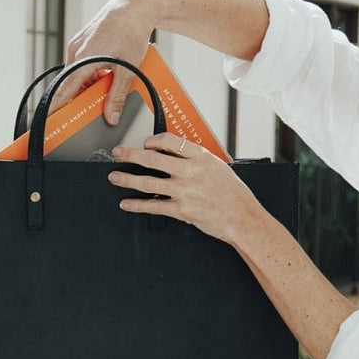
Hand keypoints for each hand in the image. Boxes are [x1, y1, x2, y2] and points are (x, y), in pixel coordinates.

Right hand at [53, 0, 155, 123]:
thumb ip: (118, 95)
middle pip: (71, 83)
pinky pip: (83, 62)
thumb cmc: (131, 34)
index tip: (47, 119)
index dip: (55, 106)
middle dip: (78, 98)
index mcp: (83, 60)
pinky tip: (108, 74)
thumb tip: (111, 117)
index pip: (64, 90)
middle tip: (85, 113)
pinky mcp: (84, 40)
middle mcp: (75, 51)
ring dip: (89, 84)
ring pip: (78, 73)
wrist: (135, 7)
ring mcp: (78, 44)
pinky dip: (92, 72)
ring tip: (105, 91)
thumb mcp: (128, 70)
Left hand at [106, 133, 262, 244]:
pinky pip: (153, 206)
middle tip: (118, 154)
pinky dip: (137, 205)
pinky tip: (127, 203)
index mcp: (200, 157)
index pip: (168, 140)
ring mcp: (185, 191)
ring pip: (148, 183)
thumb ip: (196, 159)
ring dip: (127, 179)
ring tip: (115, 177)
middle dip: (130, 155)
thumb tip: (175, 153)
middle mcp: (190, 172)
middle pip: (152, 159)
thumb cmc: (234, 194)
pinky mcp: (182, 210)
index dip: (152, 141)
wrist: (243, 217)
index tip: (145, 144)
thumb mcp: (218, 166)